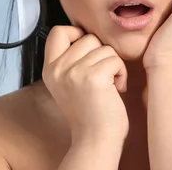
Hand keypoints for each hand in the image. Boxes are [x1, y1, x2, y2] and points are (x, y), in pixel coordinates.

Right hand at [42, 26, 129, 143]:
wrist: (95, 140)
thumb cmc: (89, 112)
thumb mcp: (68, 83)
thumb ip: (70, 59)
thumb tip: (88, 35)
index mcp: (50, 69)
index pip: (58, 31)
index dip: (76, 33)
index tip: (88, 51)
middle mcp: (58, 68)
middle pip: (88, 37)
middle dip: (101, 54)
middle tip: (102, 76)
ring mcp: (74, 72)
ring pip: (105, 48)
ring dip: (113, 64)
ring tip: (109, 85)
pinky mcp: (94, 77)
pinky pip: (115, 59)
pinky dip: (122, 73)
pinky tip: (117, 90)